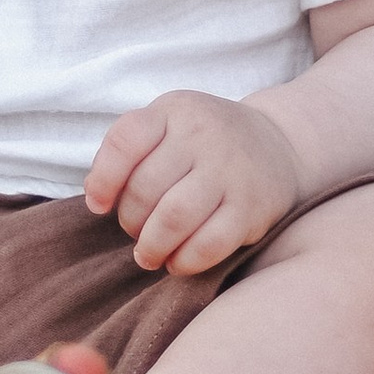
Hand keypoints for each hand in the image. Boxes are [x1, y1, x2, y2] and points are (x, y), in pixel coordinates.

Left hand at [85, 91, 302, 276]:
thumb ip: (127, 152)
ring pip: (174, 219)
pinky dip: (184, 261)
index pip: (125, 141)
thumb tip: (96, 197)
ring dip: (151, 246)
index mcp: (174, 111)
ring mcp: (231, 171)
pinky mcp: (253, 208)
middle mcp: (204, 135)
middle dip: (130, 221)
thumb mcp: (167, 126)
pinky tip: (177, 261)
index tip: (99, 205)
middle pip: (145, 189)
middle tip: (135, 231)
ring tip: (148, 254)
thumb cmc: (203, 144)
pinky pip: (209, 244)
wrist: (278, 145)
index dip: (103, 179)